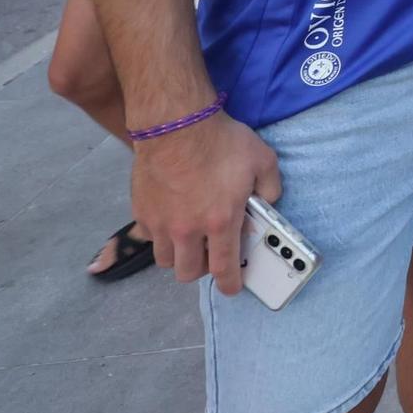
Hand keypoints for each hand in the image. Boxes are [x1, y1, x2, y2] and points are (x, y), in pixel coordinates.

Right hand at [129, 109, 281, 295]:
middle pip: (188, 272)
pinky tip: (172, 218)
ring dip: (179, 255)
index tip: (232, 288)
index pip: (223, 268)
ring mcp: (162, 223)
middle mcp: (188, 229)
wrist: (176, 123)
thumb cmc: (221, 141)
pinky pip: (151, 238)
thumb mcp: (263, 160)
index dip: (230, 284)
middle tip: (210, 253)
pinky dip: (162, 235)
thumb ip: (270, 188)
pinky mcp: (142, 212)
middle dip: (201, 269)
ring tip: (190, 238)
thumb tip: (267, 204)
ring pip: (166, 260)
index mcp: (220, 222)